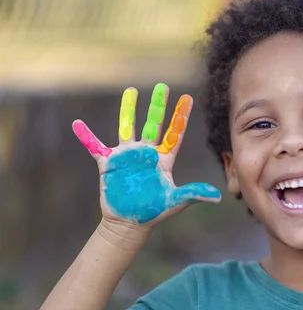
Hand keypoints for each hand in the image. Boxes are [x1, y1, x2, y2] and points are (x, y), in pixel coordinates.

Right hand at [72, 84, 220, 226]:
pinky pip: (95, 146)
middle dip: (158, 105)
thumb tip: (218, 197)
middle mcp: (146, 153)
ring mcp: (127, 156)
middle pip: (153, 124)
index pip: (174, 133)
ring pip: (127, 127)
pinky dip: (86, 136)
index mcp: (163, 159)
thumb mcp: (175, 202)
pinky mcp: (109, 164)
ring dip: (128, 110)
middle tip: (163, 86)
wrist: (129, 223)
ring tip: (131, 91)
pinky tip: (77, 124)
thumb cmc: (154, 212)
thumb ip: (194, 194)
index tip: (188, 98)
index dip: (181, 116)